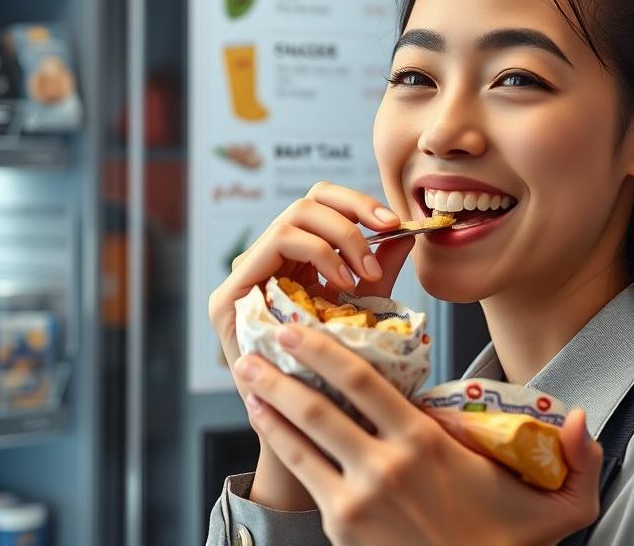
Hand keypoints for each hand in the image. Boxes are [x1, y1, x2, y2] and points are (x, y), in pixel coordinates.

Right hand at [208, 181, 413, 509]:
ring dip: (338, 238)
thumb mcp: (363, 311)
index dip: (357, 202)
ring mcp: (245, 279)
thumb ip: (377, 271)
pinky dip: (316, 254)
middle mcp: (266, 264)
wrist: (308, 432)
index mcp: (296, 261)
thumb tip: (404, 233)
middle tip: (384, 236)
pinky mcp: (229, 298)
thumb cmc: (336, 373)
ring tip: (363, 272)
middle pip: (306, 201)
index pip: (321, 204)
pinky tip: (341, 283)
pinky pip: (273, 247)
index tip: (394, 222)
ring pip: (291, 219)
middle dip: (352, 214)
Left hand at [234, 324, 603, 545]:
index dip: (325, 350)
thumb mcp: (557, 506)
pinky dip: (278, 443)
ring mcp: (356, 500)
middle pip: (319, 407)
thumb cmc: (506, 542)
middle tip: (255, 342)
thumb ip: (580, 460)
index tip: (299, 327)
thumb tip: (582, 417)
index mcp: (425, 446)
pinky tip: (264, 422)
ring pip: (300, 440)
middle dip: (280, 370)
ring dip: (268, 404)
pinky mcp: (341, 528)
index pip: (365, 383)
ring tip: (244, 377)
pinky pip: (301, 474)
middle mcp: (383, 468)